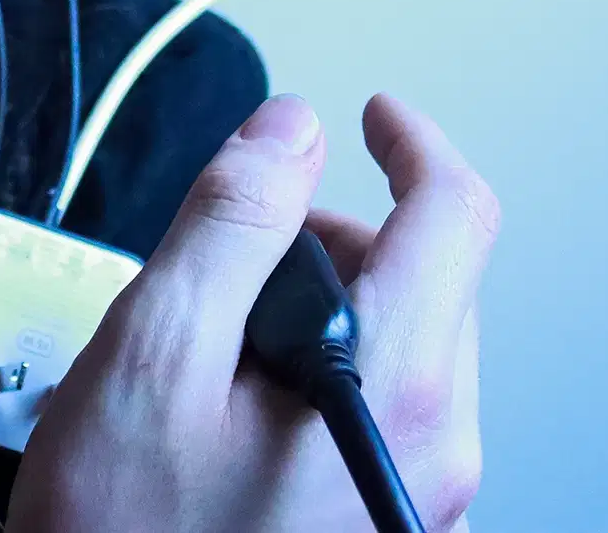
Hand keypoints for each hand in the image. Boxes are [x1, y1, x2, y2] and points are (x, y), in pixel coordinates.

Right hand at [8, 93, 495, 532]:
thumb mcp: (154, 349)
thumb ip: (230, 223)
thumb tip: (288, 133)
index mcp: (397, 388)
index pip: (453, 215)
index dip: (410, 142)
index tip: (368, 116)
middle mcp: (439, 448)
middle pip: (431, 278)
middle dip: (339, 235)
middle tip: (236, 251)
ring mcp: (425, 497)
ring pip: (410, 343)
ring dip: (326, 305)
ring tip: (218, 350)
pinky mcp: (391, 527)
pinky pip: (388, 409)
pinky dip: (327, 370)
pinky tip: (240, 407)